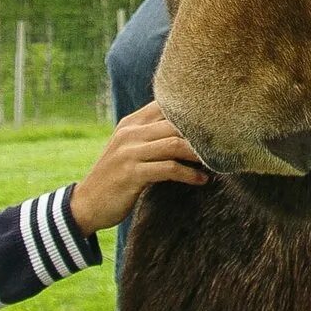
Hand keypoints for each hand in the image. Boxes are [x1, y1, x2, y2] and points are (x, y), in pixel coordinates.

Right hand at [69, 101, 207, 235]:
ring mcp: (130, 152)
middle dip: (202, 132)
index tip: (218, 120)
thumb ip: (151, 135)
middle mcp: (130, 133)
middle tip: (225, 142)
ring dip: (199, 153)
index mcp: (131, 123)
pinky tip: (202, 180)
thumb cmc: (115, 177)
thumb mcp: (129, 149)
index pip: (166, 105)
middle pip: (175, 123)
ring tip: (217, 161)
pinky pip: (168, 169)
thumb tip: (187, 130)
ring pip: (174, 144)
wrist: (86, 205)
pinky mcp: (131, 174)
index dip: (193, 110)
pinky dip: (189, 174)